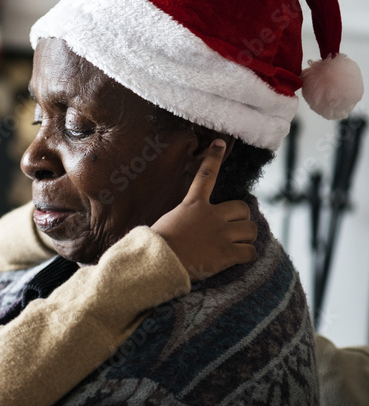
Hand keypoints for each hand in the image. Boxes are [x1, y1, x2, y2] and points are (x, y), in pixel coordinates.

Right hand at [151, 140, 257, 281]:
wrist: (158, 262)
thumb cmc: (156, 244)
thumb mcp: (167, 223)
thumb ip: (182, 218)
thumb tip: (183, 224)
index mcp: (193, 205)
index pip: (206, 175)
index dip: (213, 158)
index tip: (219, 143)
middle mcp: (211, 216)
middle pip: (243, 208)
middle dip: (241, 219)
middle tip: (234, 228)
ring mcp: (221, 235)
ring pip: (251, 230)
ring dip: (246, 238)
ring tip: (236, 245)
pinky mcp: (227, 254)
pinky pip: (250, 252)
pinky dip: (246, 255)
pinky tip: (237, 258)